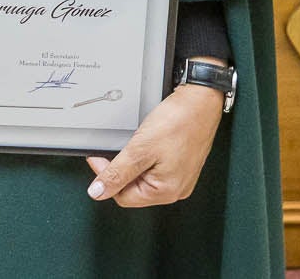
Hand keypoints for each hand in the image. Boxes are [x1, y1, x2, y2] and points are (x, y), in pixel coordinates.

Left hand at [84, 79, 223, 206]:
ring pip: (144, 178)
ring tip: (136, 143)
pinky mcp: (181, 166)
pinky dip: (145, 158)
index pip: (123, 197)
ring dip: (133, 163)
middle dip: (120, 170)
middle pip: (134, 189)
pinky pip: (155, 168)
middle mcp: (175, 189)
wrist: (201, 102)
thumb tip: (98, 192)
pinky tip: (147, 143)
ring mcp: (180, 178)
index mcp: (166, 192)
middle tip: (116, 148)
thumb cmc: (179, 123)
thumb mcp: (140, 149)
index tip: (98, 158)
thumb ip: (117, 173)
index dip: (106, 178)